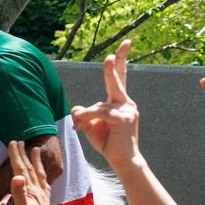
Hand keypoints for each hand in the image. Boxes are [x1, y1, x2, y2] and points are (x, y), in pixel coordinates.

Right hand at [8, 140, 60, 204]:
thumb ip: (19, 193)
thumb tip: (16, 176)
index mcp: (30, 190)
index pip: (21, 169)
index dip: (16, 155)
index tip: (12, 142)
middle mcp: (37, 189)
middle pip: (29, 167)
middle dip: (23, 154)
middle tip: (19, 141)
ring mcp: (42, 194)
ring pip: (38, 172)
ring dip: (36, 160)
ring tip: (36, 149)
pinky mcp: (45, 201)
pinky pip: (45, 183)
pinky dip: (43, 175)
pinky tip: (43, 176)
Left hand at [70, 40, 141, 167]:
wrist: (122, 160)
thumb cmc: (108, 143)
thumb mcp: (91, 126)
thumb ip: (83, 115)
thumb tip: (77, 108)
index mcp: (120, 102)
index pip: (121, 76)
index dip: (122, 60)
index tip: (125, 44)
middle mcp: (126, 103)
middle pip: (117, 80)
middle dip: (113, 66)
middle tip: (111, 54)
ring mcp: (127, 110)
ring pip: (99, 105)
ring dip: (85, 116)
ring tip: (79, 127)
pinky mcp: (123, 119)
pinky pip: (100, 112)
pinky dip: (88, 117)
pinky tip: (81, 125)